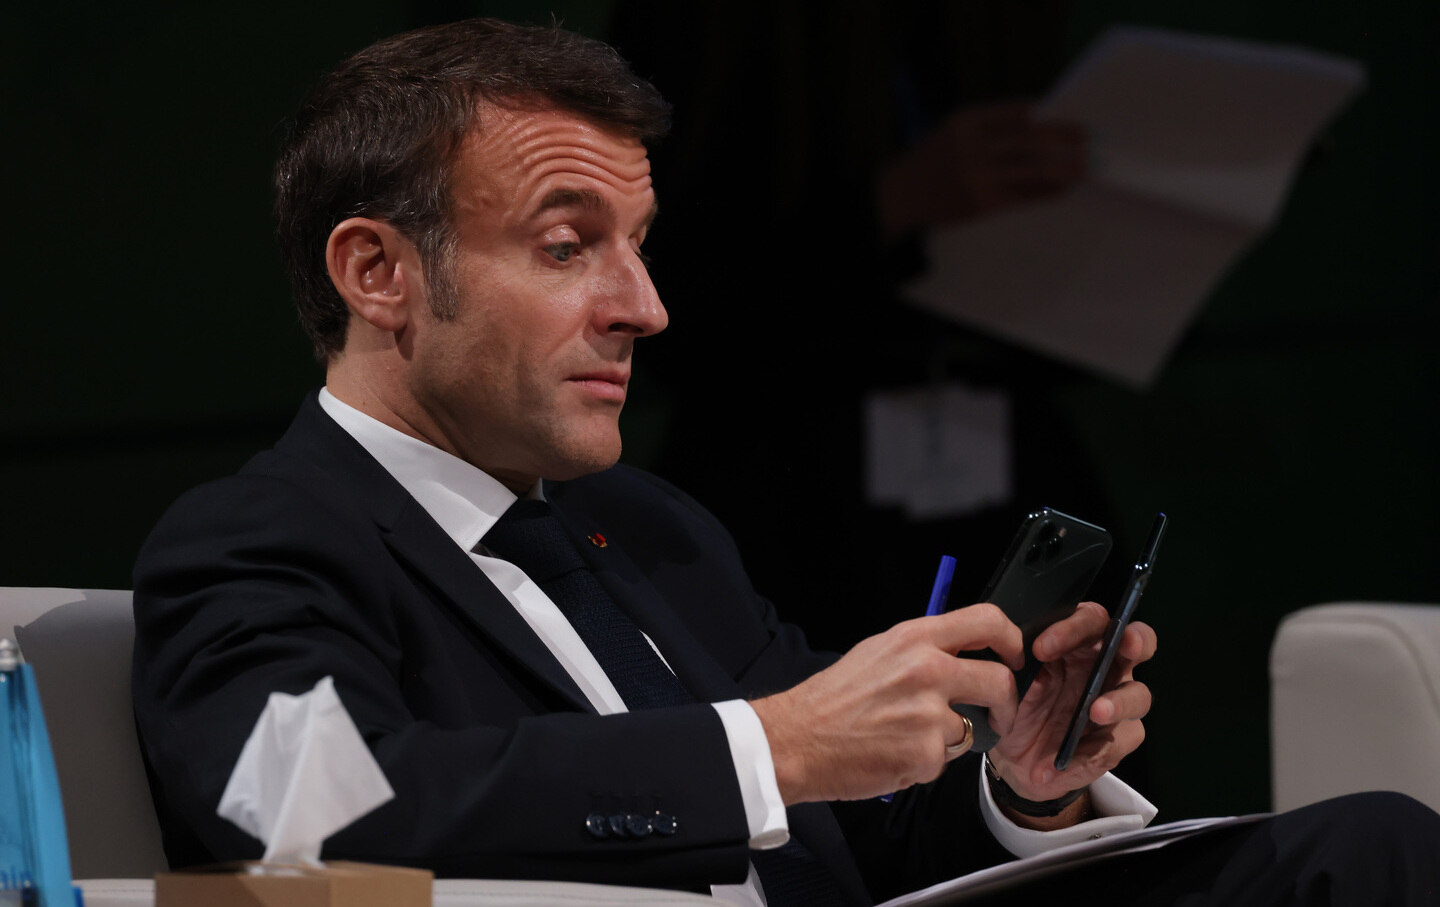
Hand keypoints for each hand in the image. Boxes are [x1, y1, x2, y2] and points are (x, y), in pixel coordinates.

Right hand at [751, 605, 1023, 803]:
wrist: (796, 739)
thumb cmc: (832, 699)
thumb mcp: (878, 653)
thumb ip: (922, 649)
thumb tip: (962, 652)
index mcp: (914, 638)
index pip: (988, 621)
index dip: (1011, 640)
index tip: (1013, 658)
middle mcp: (927, 670)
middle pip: (999, 681)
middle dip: (1006, 704)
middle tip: (996, 715)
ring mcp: (929, 713)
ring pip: (973, 727)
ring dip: (953, 737)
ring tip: (913, 737)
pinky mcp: (926, 753)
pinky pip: (947, 759)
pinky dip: (928, 762)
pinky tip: (897, 753)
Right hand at [877, 100, 1086, 238]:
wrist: (904, 193)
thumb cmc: (937, 159)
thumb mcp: (956, 130)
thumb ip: (992, 125)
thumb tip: (1042, 123)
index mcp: (969, 121)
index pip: (1019, 114)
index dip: (1051, 119)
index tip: (1075, 123)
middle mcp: (974, 146)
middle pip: (1030, 139)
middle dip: (1064, 140)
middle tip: (1089, 142)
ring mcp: (978, 175)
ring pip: (1031, 168)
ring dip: (1063, 168)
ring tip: (1085, 168)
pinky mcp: (982, 203)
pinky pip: (1023, 195)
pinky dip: (1045, 192)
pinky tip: (1062, 190)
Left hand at [987, 602, 1156, 802]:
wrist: (1014, 757)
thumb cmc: (1017, 708)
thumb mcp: (1011, 684)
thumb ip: (1023, 666)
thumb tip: (1025, 651)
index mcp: (1080, 645)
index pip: (1091, 620)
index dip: (1074, 627)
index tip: (1041, 648)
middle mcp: (1105, 669)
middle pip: (1138, 641)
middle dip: (1135, 640)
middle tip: (1124, 644)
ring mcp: (1117, 704)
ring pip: (1139, 695)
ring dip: (1119, 702)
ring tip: (1094, 713)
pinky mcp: (1118, 741)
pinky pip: (1118, 743)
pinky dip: (1088, 752)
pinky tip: (1062, 760)